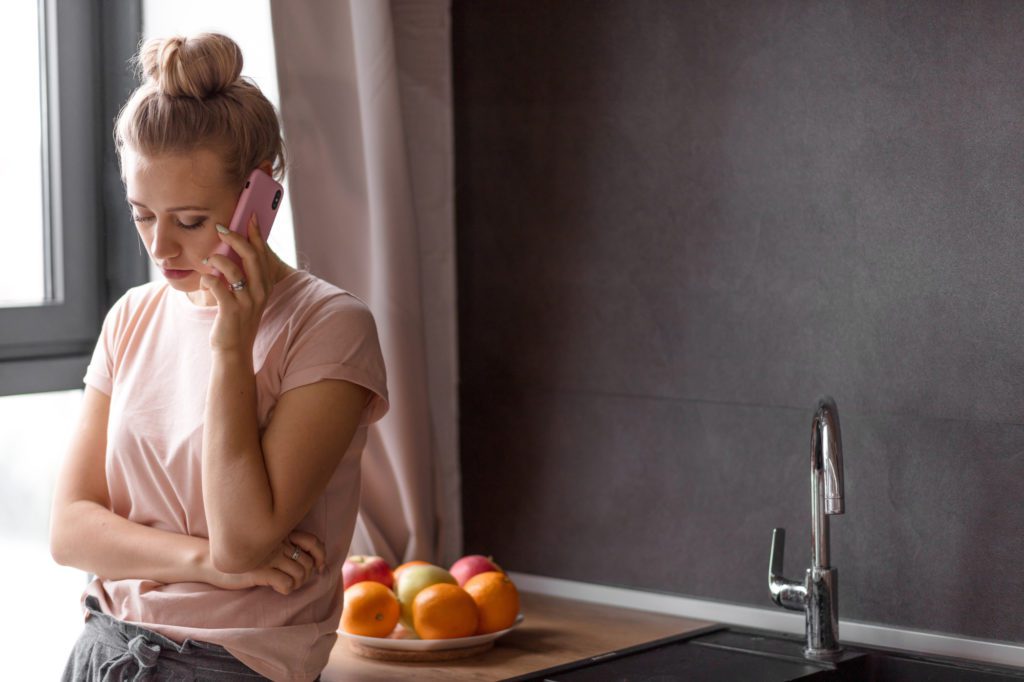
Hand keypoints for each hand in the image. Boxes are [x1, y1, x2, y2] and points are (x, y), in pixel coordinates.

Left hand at [200, 214, 274, 353]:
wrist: (234, 350)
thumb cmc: (236, 318)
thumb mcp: (246, 295)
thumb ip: (242, 275)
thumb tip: (230, 250)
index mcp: (265, 284)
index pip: (263, 253)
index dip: (256, 233)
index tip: (249, 215)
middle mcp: (260, 291)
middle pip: (251, 256)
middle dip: (235, 238)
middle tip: (221, 227)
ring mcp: (247, 301)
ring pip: (233, 269)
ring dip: (217, 260)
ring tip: (207, 261)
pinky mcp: (232, 310)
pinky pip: (217, 286)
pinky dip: (207, 279)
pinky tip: (204, 282)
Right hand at [213, 531, 326, 594]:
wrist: (211, 560)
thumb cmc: (240, 555)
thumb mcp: (263, 547)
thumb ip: (281, 547)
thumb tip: (306, 561)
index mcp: (281, 534)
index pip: (313, 541)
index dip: (321, 555)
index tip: (320, 566)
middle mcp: (278, 543)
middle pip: (308, 561)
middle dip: (307, 575)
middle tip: (297, 580)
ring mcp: (269, 556)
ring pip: (300, 573)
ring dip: (297, 583)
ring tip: (286, 584)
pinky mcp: (261, 570)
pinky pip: (286, 583)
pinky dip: (286, 589)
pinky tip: (276, 588)